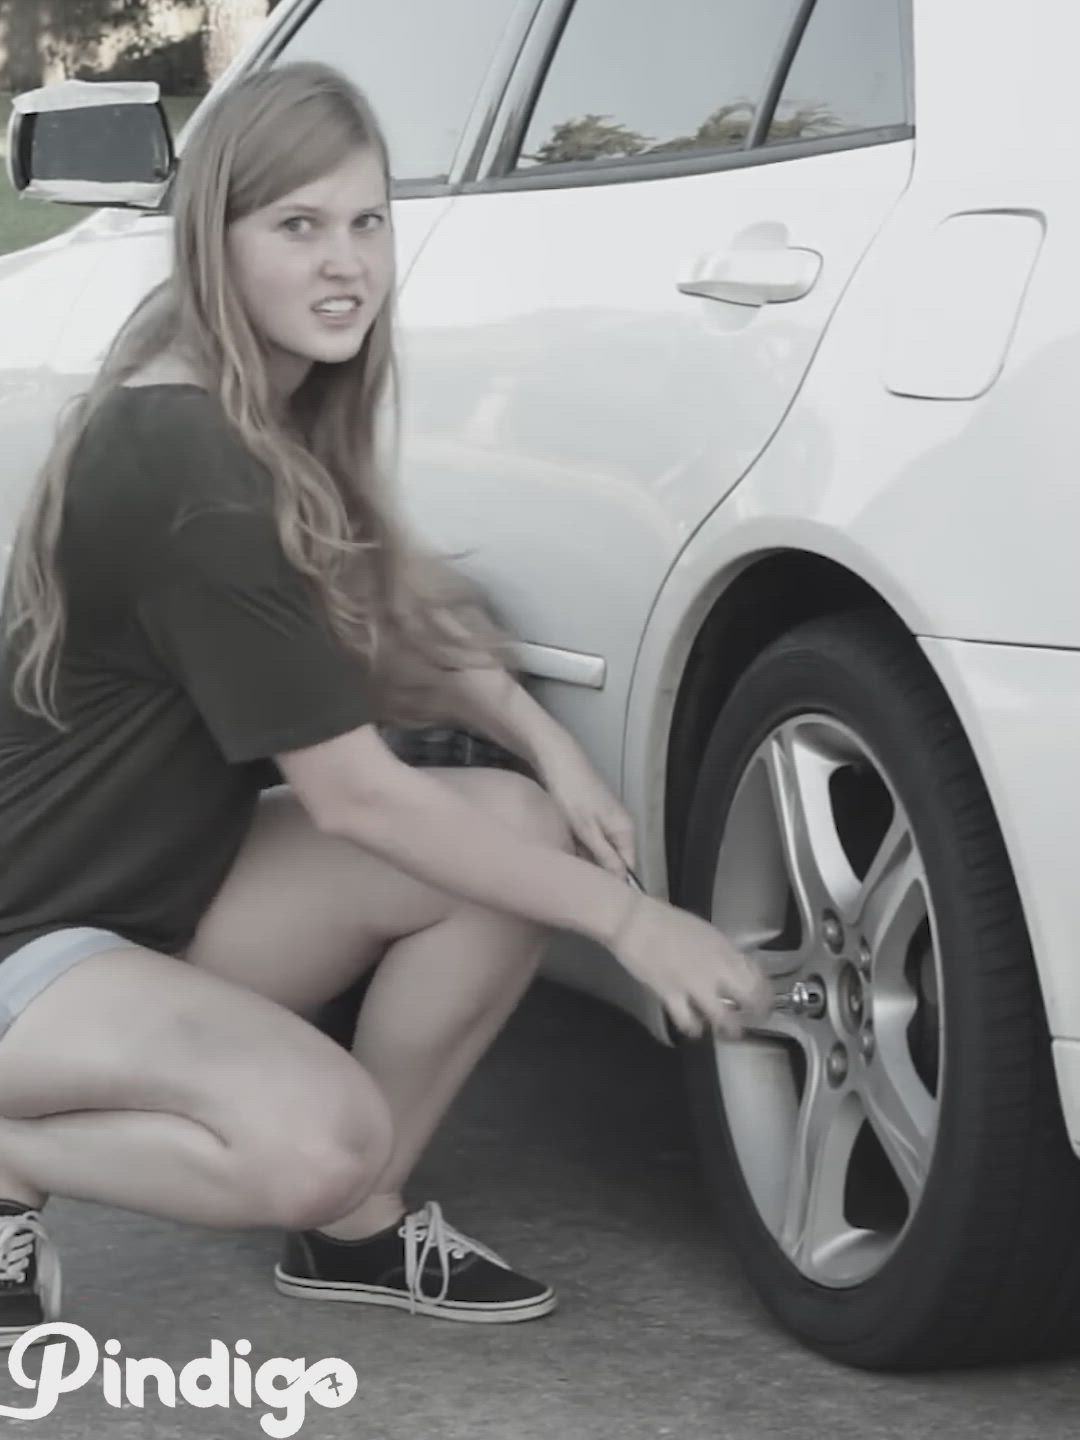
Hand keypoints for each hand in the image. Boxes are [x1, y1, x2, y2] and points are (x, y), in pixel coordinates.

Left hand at [538, 738, 635, 877]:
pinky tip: (562, 852)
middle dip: (595, 874)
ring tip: (566, 870)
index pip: (628, 869)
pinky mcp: (591, 818)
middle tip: (575, 886)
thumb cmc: (572, 793)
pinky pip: (588, 842)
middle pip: (613, 862)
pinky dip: (576, 848)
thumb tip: (621, 882)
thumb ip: (604, 856)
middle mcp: (620, 827)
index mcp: (625, 831)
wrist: (558, 760)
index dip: (613, 885)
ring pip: (597, 853)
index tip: (593, 898)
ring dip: (583, 861)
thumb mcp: (587, 830)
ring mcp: (605, 822)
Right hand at [609, 893, 772, 1039]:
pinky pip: (689, 1021)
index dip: (765, 993)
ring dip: (729, 1028)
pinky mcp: (671, 995)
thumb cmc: (667, 922)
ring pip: (723, 1017)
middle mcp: (717, 967)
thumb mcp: (705, 933)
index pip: (758, 976)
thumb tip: (734, 973)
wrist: (635, 920)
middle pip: (749, 999)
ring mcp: (695, 983)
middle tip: (751, 1019)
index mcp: (725, 948)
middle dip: (755, 1013)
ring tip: (728, 1032)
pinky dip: (694, 1028)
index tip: (763, 1001)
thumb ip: (722, 954)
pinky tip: (694, 1028)